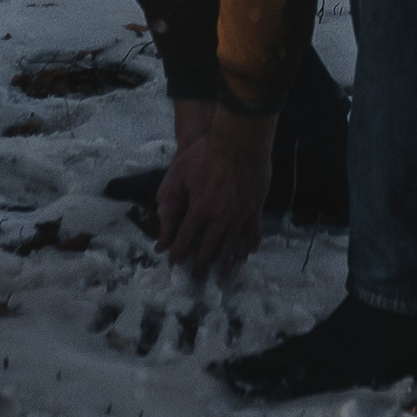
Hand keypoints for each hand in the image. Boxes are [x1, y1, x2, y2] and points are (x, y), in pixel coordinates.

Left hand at [156, 101, 275, 281]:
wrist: (239, 141)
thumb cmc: (206, 153)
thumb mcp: (179, 171)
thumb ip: (170, 195)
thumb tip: (161, 216)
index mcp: (199, 209)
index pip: (186, 238)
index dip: (179, 252)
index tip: (175, 263)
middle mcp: (220, 217)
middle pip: (209, 247)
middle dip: (201, 263)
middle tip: (197, 275)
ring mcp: (239, 213)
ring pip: (231, 244)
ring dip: (225, 261)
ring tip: (222, 273)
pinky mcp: (255, 206)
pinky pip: (253, 231)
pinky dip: (250, 244)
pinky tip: (248, 253)